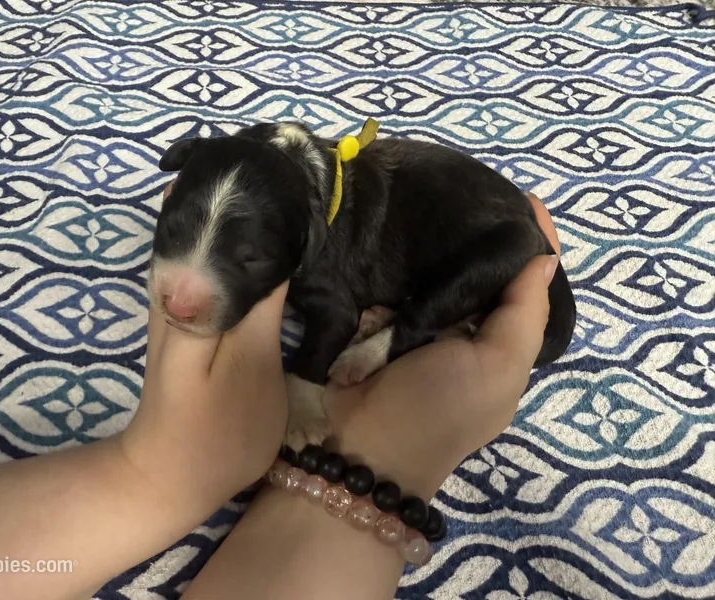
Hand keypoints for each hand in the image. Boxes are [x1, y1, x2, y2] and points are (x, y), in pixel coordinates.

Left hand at [118, 184, 288, 518]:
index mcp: (190, 294)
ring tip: (287, 194)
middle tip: (298, 175)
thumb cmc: (215, 432)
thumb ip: (258, 309)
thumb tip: (276, 249)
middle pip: (208, 222)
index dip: (257, 197)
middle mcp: (175, 285)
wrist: (170, 476)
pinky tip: (265, 243)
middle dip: (246, 195)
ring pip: (206, 238)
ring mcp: (176, 300)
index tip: (295, 175)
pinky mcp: (186, 316)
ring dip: (240, 216)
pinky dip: (234, 248)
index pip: (224, 227)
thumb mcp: (248, 371)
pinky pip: (210, 265)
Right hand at [324, 193, 561, 497]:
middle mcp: (468, 330)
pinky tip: (405, 223)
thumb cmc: (441, 406)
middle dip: (484, 234)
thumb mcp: (498, 366)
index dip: (534, 244)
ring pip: (443, 271)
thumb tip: (545, 257)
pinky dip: (405, 256)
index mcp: (503, 343)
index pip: (530, 285)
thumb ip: (525, 312)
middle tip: (474, 187)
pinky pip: (402, 279)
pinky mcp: (383, 320)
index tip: (526, 198)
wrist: (364, 445)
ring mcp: (423, 324)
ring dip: (443, 240)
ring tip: (441, 192)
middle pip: (486, 273)